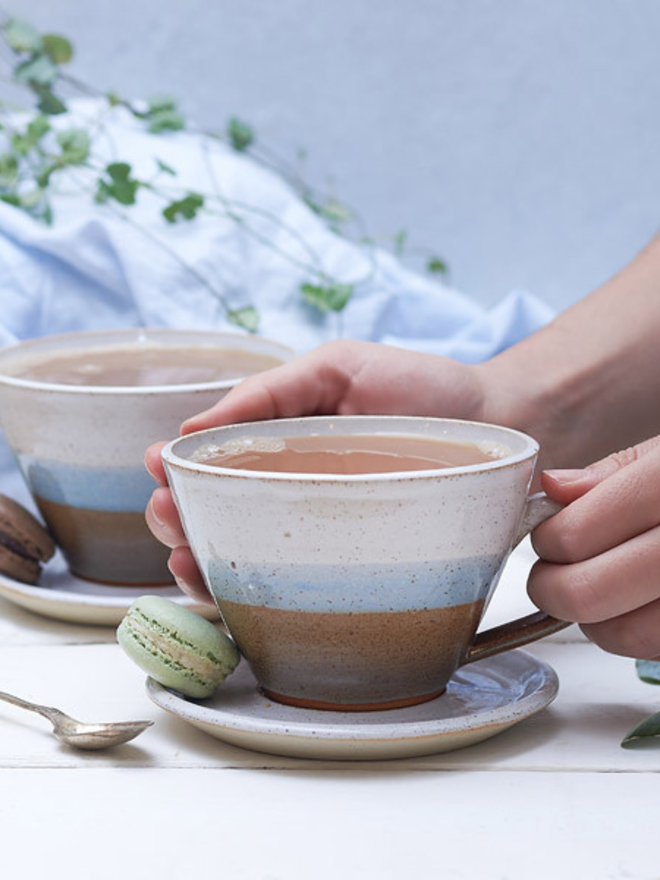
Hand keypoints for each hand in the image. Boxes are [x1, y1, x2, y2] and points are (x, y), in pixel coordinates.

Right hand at [145, 340, 486, 602]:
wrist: (504, 421)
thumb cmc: (423, 389)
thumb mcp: (339, 367)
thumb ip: (270, 391)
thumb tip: (193, 430)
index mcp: (284, 444)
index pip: (214, 467)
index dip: (177, 476)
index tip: (158, 477)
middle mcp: (297, 491)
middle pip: (219, 515)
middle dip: (179, 522)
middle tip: (169, 522)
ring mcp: (325, 533)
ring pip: (247, 559)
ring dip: (205, 567)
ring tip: (188, 565)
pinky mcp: (358, 568)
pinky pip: (298, 593)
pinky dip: (257, 602)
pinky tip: (234, 602)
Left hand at [529, 435, 659, 658]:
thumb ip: (614, 473)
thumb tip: (552, 489)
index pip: (575, 534)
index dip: (548, 540)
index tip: (549, 535)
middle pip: (585, 593)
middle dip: (553, 586)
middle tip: (556, 570)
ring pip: (617, 633)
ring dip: (592, 616)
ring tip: (600, 584)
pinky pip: (649, 647)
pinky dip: (628, 631)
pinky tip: (633, 602)